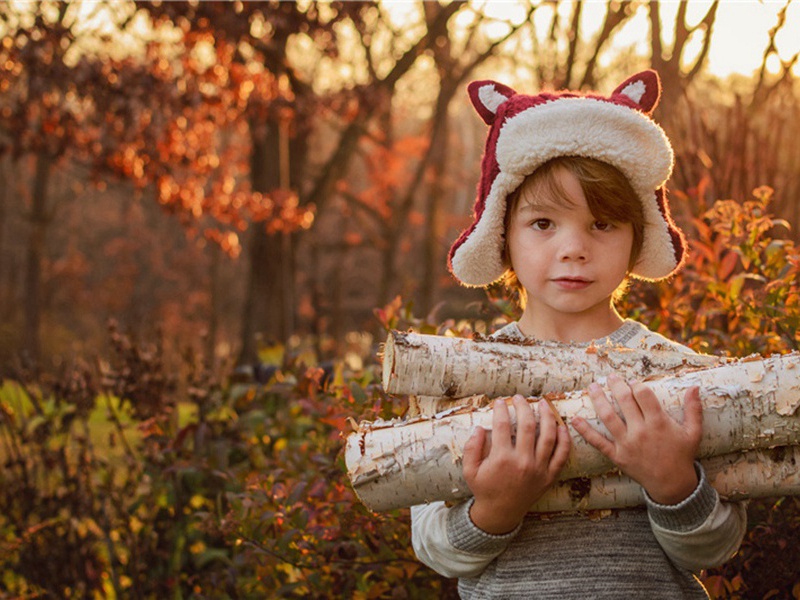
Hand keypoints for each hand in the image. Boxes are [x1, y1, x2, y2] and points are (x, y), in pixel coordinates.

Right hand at [463, 395, 570, 533]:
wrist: (501, 513)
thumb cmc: (484, 489)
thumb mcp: (470, 470)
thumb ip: (472, 448)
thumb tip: (479, 428)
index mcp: (501, 459)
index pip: (502, 425)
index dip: (501, 409)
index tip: (500, 401)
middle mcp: (522, 462)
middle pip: (527, 425)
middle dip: (523, 407)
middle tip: (519, 398)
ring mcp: (538, 469)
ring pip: (548, 436)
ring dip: (546, 417)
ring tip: (543, 404)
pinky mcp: (549, 476)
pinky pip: (562, 455)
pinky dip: (564, 439)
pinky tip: (561, 426)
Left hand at [571, 373, 701, 504]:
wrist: (672, 484)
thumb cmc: (682, 455)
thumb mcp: (693, 432)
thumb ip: (693, 409)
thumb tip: (695, 386)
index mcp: (659, 423)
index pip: (644, 395)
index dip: (636, 385)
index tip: (632, 381)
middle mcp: (641, 431)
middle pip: (624, 401)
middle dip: (616, 385)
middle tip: (610, 376)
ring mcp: (627, 444)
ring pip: (608, 417)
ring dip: (598, 399)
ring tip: (592, 387)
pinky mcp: (617, 456)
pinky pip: (598, 441)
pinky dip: (585, 430)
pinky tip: (574, 419)